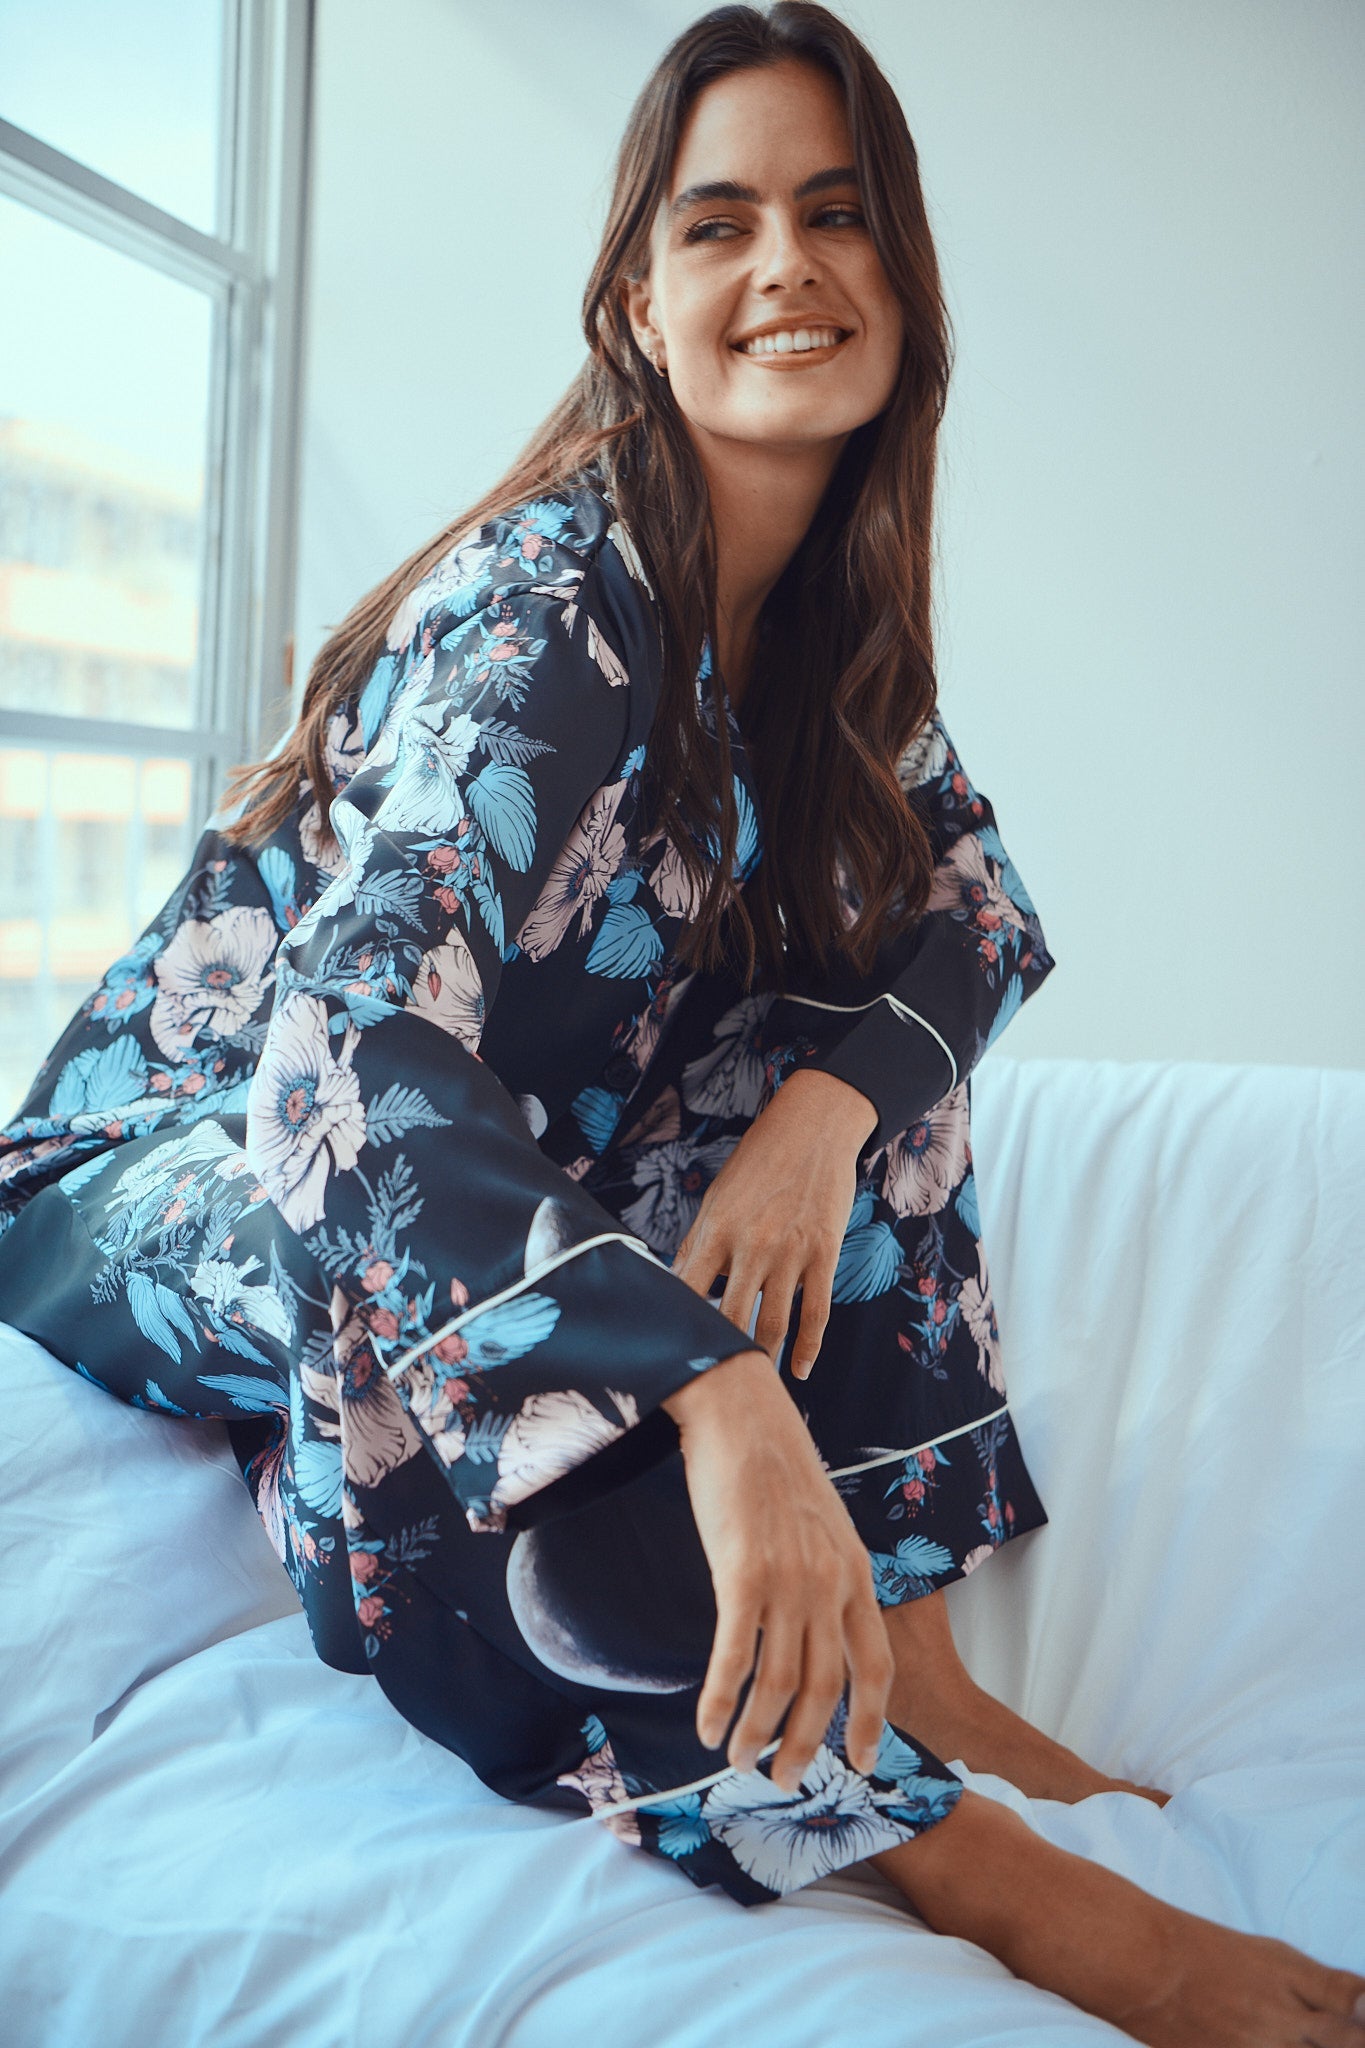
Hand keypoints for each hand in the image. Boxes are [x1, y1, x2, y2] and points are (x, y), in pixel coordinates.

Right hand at [662, 1350, 893, 1791]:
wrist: (739, 1411)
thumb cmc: (774, 1464)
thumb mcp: (822, 1523)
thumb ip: (825, 1576)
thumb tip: (813, 1627)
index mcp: (855, 1573)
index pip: (876, 1667)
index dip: (869, 1722)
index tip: (860, 1763)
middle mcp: (830, 1583)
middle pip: (826, 1689)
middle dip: (806, 1746)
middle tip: (785, 1781)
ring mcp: (788, 1579)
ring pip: (780, 1684)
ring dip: (759, 1734)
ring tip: (738, 1760)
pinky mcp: (741, 1573)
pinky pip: (734, 1657)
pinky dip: (719, 1700)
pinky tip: (705, 1726)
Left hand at [671, 1066, 876, 1380]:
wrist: (814, 1127)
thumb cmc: (759, 1161)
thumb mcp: (719, 1196)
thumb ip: (701, 1243)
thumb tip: (677, 1284)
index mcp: (717, 1229)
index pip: (688, 1291)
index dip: (678, 1326)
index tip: (672, 1354)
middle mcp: (751, 1245)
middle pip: (730, 1317)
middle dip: (721, 1353)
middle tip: (712, 1381)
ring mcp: (790, 1252)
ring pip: (773, 1323)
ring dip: (762, 1357)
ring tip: (753, 1381)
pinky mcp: (823, 1254)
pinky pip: (817, 1312)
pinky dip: (809, 1347)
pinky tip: (801, 1370)